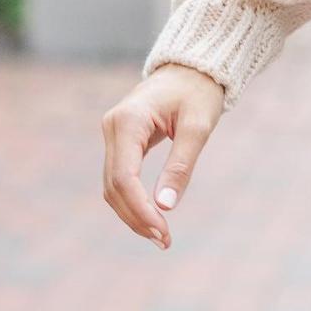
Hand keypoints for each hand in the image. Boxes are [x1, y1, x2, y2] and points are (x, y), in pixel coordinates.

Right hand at [101, 64, 224, 246]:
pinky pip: (120, 178)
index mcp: (127, 121)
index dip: (139, 209)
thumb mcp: (198, 128)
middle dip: (137, 217)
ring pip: (113, 186)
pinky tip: (153, 218)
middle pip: (114, 186)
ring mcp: (113, 134)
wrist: (192, 68)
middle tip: (165, 242)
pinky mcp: (121, 142)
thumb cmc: (198, 93)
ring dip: (133, 213)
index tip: (163, 232)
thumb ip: (181, 166)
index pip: (123, 177)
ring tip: (161, 237)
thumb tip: (166, 207)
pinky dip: (133, 200)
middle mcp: (112, 127)